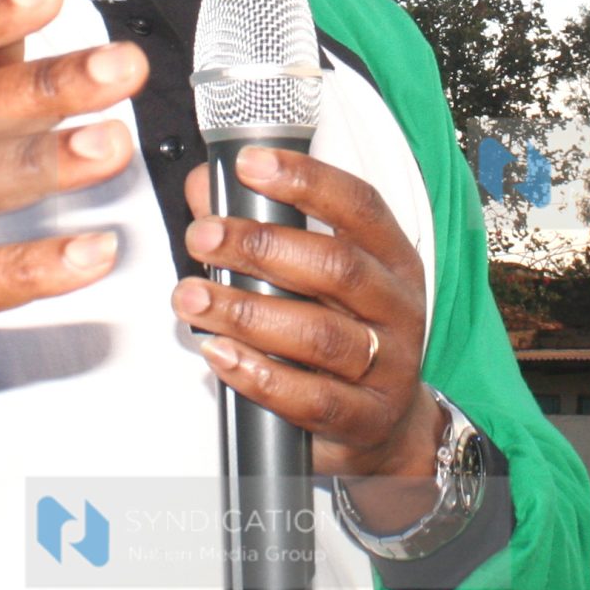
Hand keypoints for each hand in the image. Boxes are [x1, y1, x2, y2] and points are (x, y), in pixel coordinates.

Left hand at [171, 147, 443, 529]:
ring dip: (247, 313)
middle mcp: (396, 306)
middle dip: (261, 247)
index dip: (305, 180)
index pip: (359, 206)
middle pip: (336, 267)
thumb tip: (204, 186)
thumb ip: (261, 226)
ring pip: (319, 335)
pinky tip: (219, 354)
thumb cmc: (344, 333)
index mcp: (392, 258)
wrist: (384, 424)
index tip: (248, 165)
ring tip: (192, 298)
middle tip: (203, 237)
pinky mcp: (365, 418)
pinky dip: (260, 376)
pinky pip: (313, 399)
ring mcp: (386, 365)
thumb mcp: (316, 275)